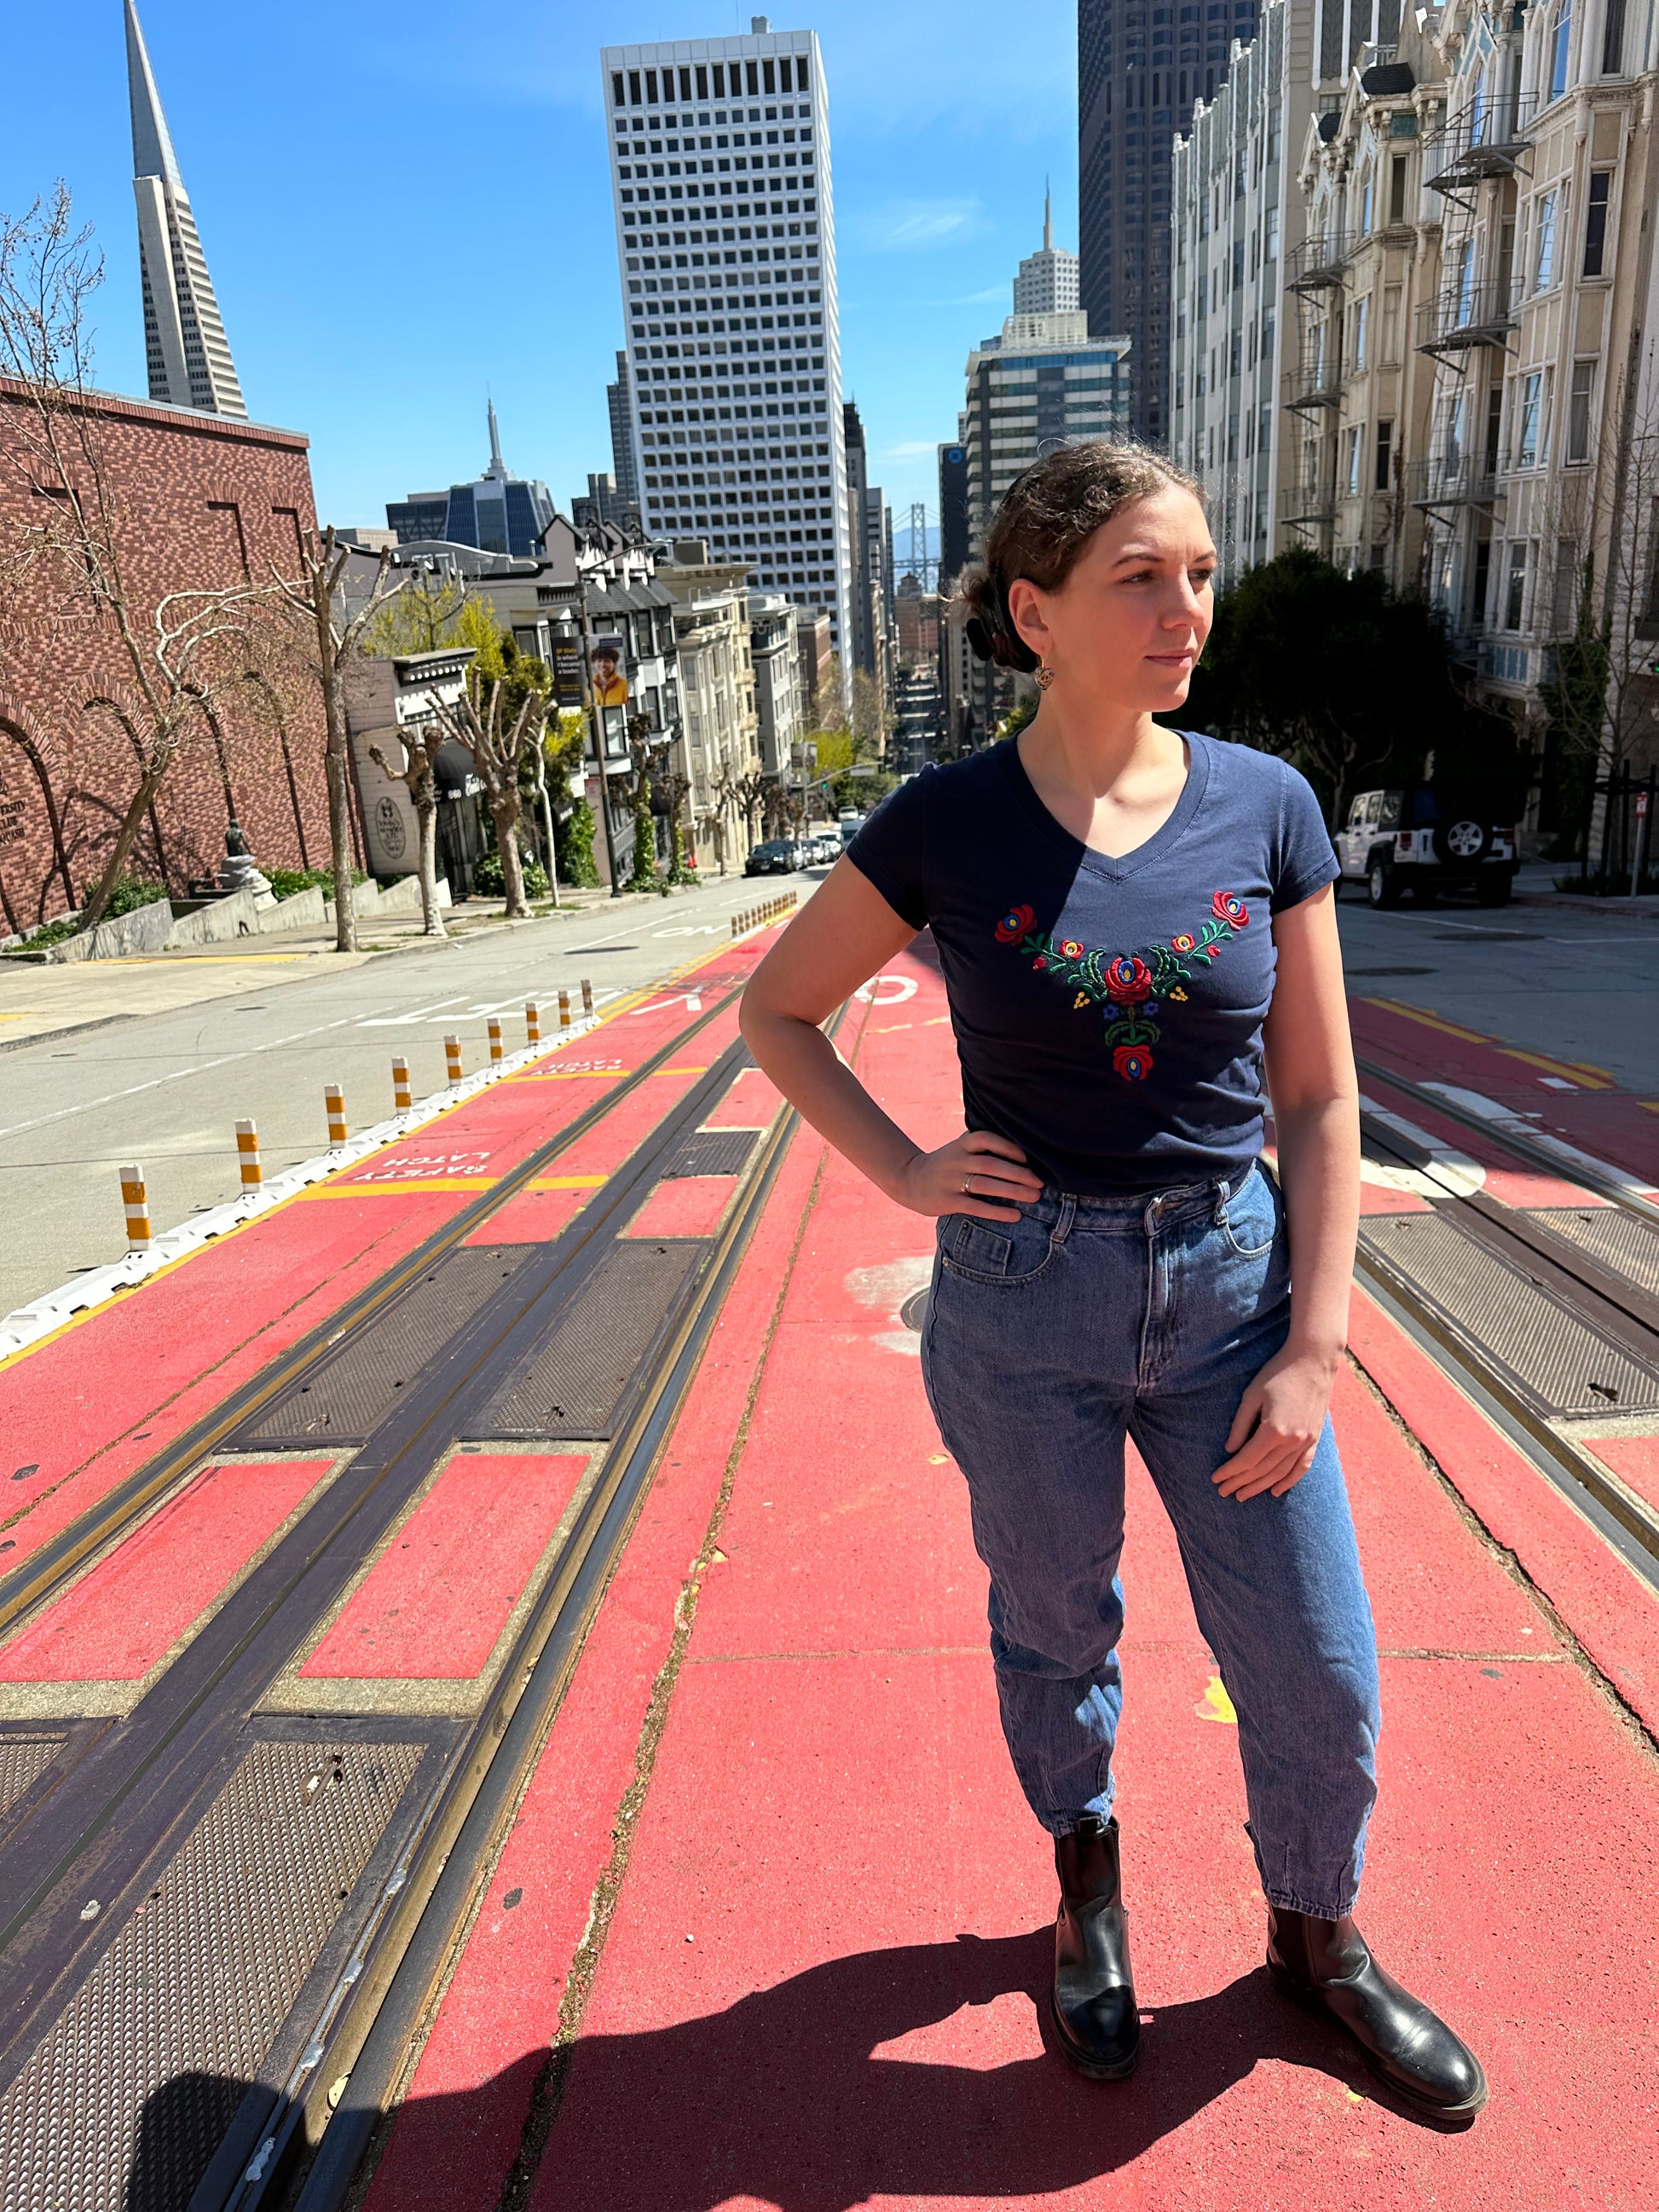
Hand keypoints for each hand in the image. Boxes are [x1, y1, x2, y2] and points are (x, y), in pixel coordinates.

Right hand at [892, 1130, 1043, 1221]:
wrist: (910, 1179)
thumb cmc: (947, 1164)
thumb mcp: (960, 1148)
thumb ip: (983, 1146)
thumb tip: (1024, 1151)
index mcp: (961, 1144)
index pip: (987, 1139)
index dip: (1009, 1147)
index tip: (1029, 1157)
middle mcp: (956, 1160)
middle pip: (990, 1165)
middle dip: (1018, 1173)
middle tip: (1040, 1182)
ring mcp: (950, 1181)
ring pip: (985, 1185)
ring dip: (1012, 1191)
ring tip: (1034, 1197)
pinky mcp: (947, 1201)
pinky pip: (975, 1207)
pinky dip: (997, 1211)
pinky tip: (1015, 1215)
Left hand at [1212, 1342, 1339, 1501]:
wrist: (1313, 1360)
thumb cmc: (1277, 1373)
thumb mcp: (1252, 1395)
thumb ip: (1240, 1425)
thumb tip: (1230, 1451)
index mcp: (1274, 1430)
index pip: (1247, 1460)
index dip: (1230, 1471)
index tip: (1215, 1479)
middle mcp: (1292, 1440)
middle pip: (1262, 1470)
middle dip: (1241, 1483)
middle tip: (1224, 1492)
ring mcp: (1307, 1441)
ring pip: (1280, 1473)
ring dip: (1260, 1486)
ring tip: (1243, 1495)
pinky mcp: (1315, 1438)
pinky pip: (1302, 1467)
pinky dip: (1289, 1481)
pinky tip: (1275, 1491)